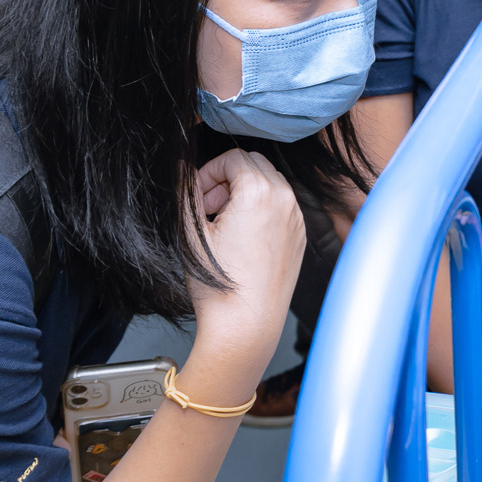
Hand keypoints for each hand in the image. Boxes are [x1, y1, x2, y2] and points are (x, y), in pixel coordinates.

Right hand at [185, 149, 304, 372]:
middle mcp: (286, 201)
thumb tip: (181, 168)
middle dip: (228, 178)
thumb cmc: (220, 284)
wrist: (246, 325)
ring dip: (245, 192)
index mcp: (260, 192)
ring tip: (223, 223)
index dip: (209, 171)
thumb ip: (185, 191)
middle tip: (208, 207)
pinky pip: (281, 208)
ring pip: (271, 185)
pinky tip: (241, 237)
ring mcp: (296, 220)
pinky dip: (261, 210)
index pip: (234, 156)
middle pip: (255, 165)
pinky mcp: (299, 238)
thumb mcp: (190, 232)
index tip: (197, 194)